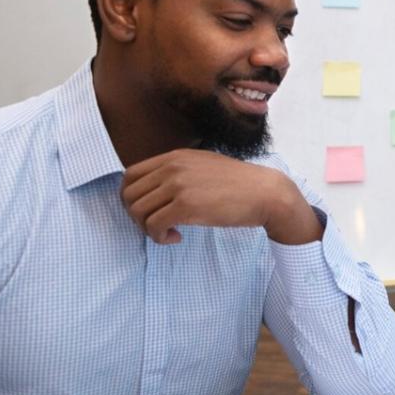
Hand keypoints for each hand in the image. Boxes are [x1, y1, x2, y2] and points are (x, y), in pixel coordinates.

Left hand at [121, 149, 320, 244]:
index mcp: (175, 157)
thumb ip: (180, 172)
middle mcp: (172, 167)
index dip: (131, 197)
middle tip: (156, 226)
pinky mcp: (186, 206)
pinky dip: (159, 237)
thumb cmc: (239, 184)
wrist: (266, 193)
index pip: (130, 175)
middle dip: (136, 216)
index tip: (148, 211)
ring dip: (147, 228)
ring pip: (137, 211)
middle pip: (128, 194)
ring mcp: (178, 185)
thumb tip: (158, 190)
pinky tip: (177, 237)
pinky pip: (153, 225)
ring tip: (168, 233)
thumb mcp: (205, 166)